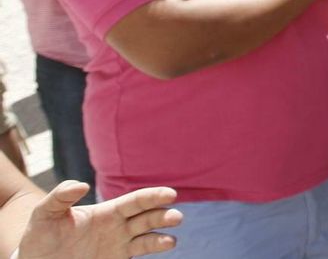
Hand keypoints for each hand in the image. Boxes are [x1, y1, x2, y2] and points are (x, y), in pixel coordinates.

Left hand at [18, 179, 180, 258]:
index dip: (153, 197)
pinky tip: (166, 243)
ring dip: (162, 236)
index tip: (170, 195)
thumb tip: (83, 185)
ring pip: (148, 237)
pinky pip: (139, 252)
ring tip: (171, 240)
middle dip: (163, 215)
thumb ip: (60, 196)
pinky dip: (155, 248)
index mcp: (107, 211)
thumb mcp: (45, 213)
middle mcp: (119, 227)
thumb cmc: (41, 234)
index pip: (136, 201)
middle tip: (175, 217)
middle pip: (148, 218)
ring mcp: (119, 245)